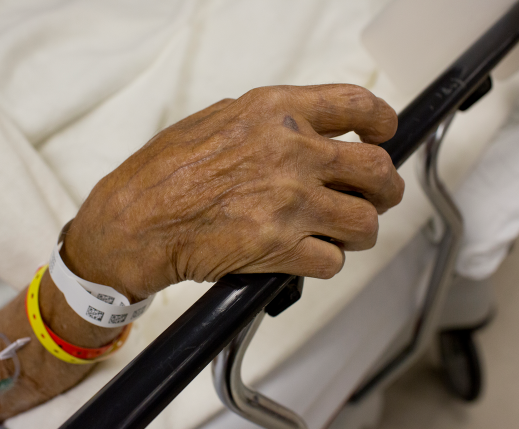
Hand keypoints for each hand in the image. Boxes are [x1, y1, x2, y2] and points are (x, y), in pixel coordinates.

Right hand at [62, 84, 403, 300]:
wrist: (134, 222)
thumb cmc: (162, 173)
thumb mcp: (215, 121)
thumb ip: (266, 120)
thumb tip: (304, 127)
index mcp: (275, 113)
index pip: (358, 106)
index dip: (383, 122)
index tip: (384, 135)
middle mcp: (291, 153)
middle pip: (377, 169)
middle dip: (385, 188)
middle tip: (376, 197)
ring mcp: (290, 202)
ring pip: (365, 222)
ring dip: (359, 231)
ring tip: (342, 233)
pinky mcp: (281, 247)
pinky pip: (333, 260)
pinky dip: (326, 261)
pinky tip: (307, 255)